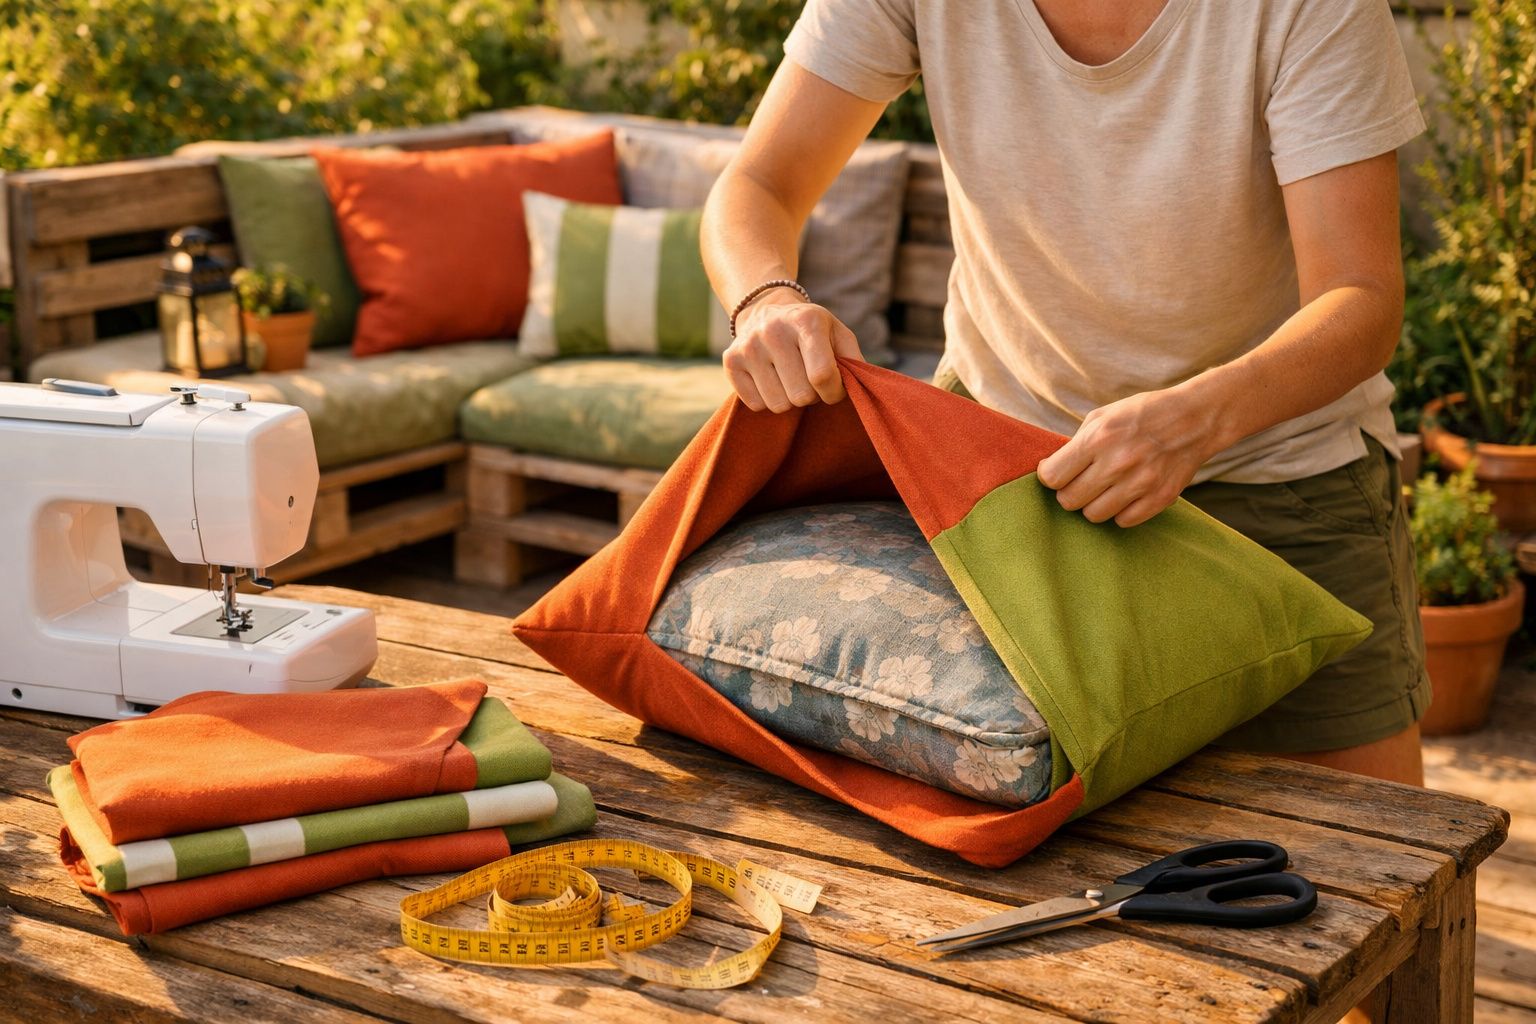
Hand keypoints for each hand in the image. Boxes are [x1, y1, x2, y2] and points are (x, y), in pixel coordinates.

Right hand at [723, 291, 862, 410]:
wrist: (766, 310)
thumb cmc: (811, 330)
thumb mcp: (838, 334)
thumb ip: (854, 361)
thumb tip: (863, 391)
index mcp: (806, 321)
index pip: (822, 376)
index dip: (834, 393)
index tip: (833, 389)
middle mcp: (773, 330)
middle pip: (801, 395)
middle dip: (811, 396)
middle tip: (808, 379)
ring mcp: (748, 346)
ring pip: (778, 405)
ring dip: (789, 399)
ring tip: (789, 378)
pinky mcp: (730, 361)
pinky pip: (756, 405)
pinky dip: (767, 399)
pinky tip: (770, 379)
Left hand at [1036, 386, 1222, 527]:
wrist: (1195, 418)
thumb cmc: (1142, 414)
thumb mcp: (1103, 416)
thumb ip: (1076, 444)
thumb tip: (1052, 471)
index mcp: (1099, 438)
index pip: (1053, 477)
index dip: (1050, 477)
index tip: (1056, 473)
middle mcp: (1118, 463)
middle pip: (1069, 501)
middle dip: (1070, 492)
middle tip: (1081, 481)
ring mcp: (1141, 483)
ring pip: (1094, 515)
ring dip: (1094, 504)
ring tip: (1104, 488)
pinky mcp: (1160, 499)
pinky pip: (1123, 521)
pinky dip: (1120, 511)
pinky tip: (1125, 494)